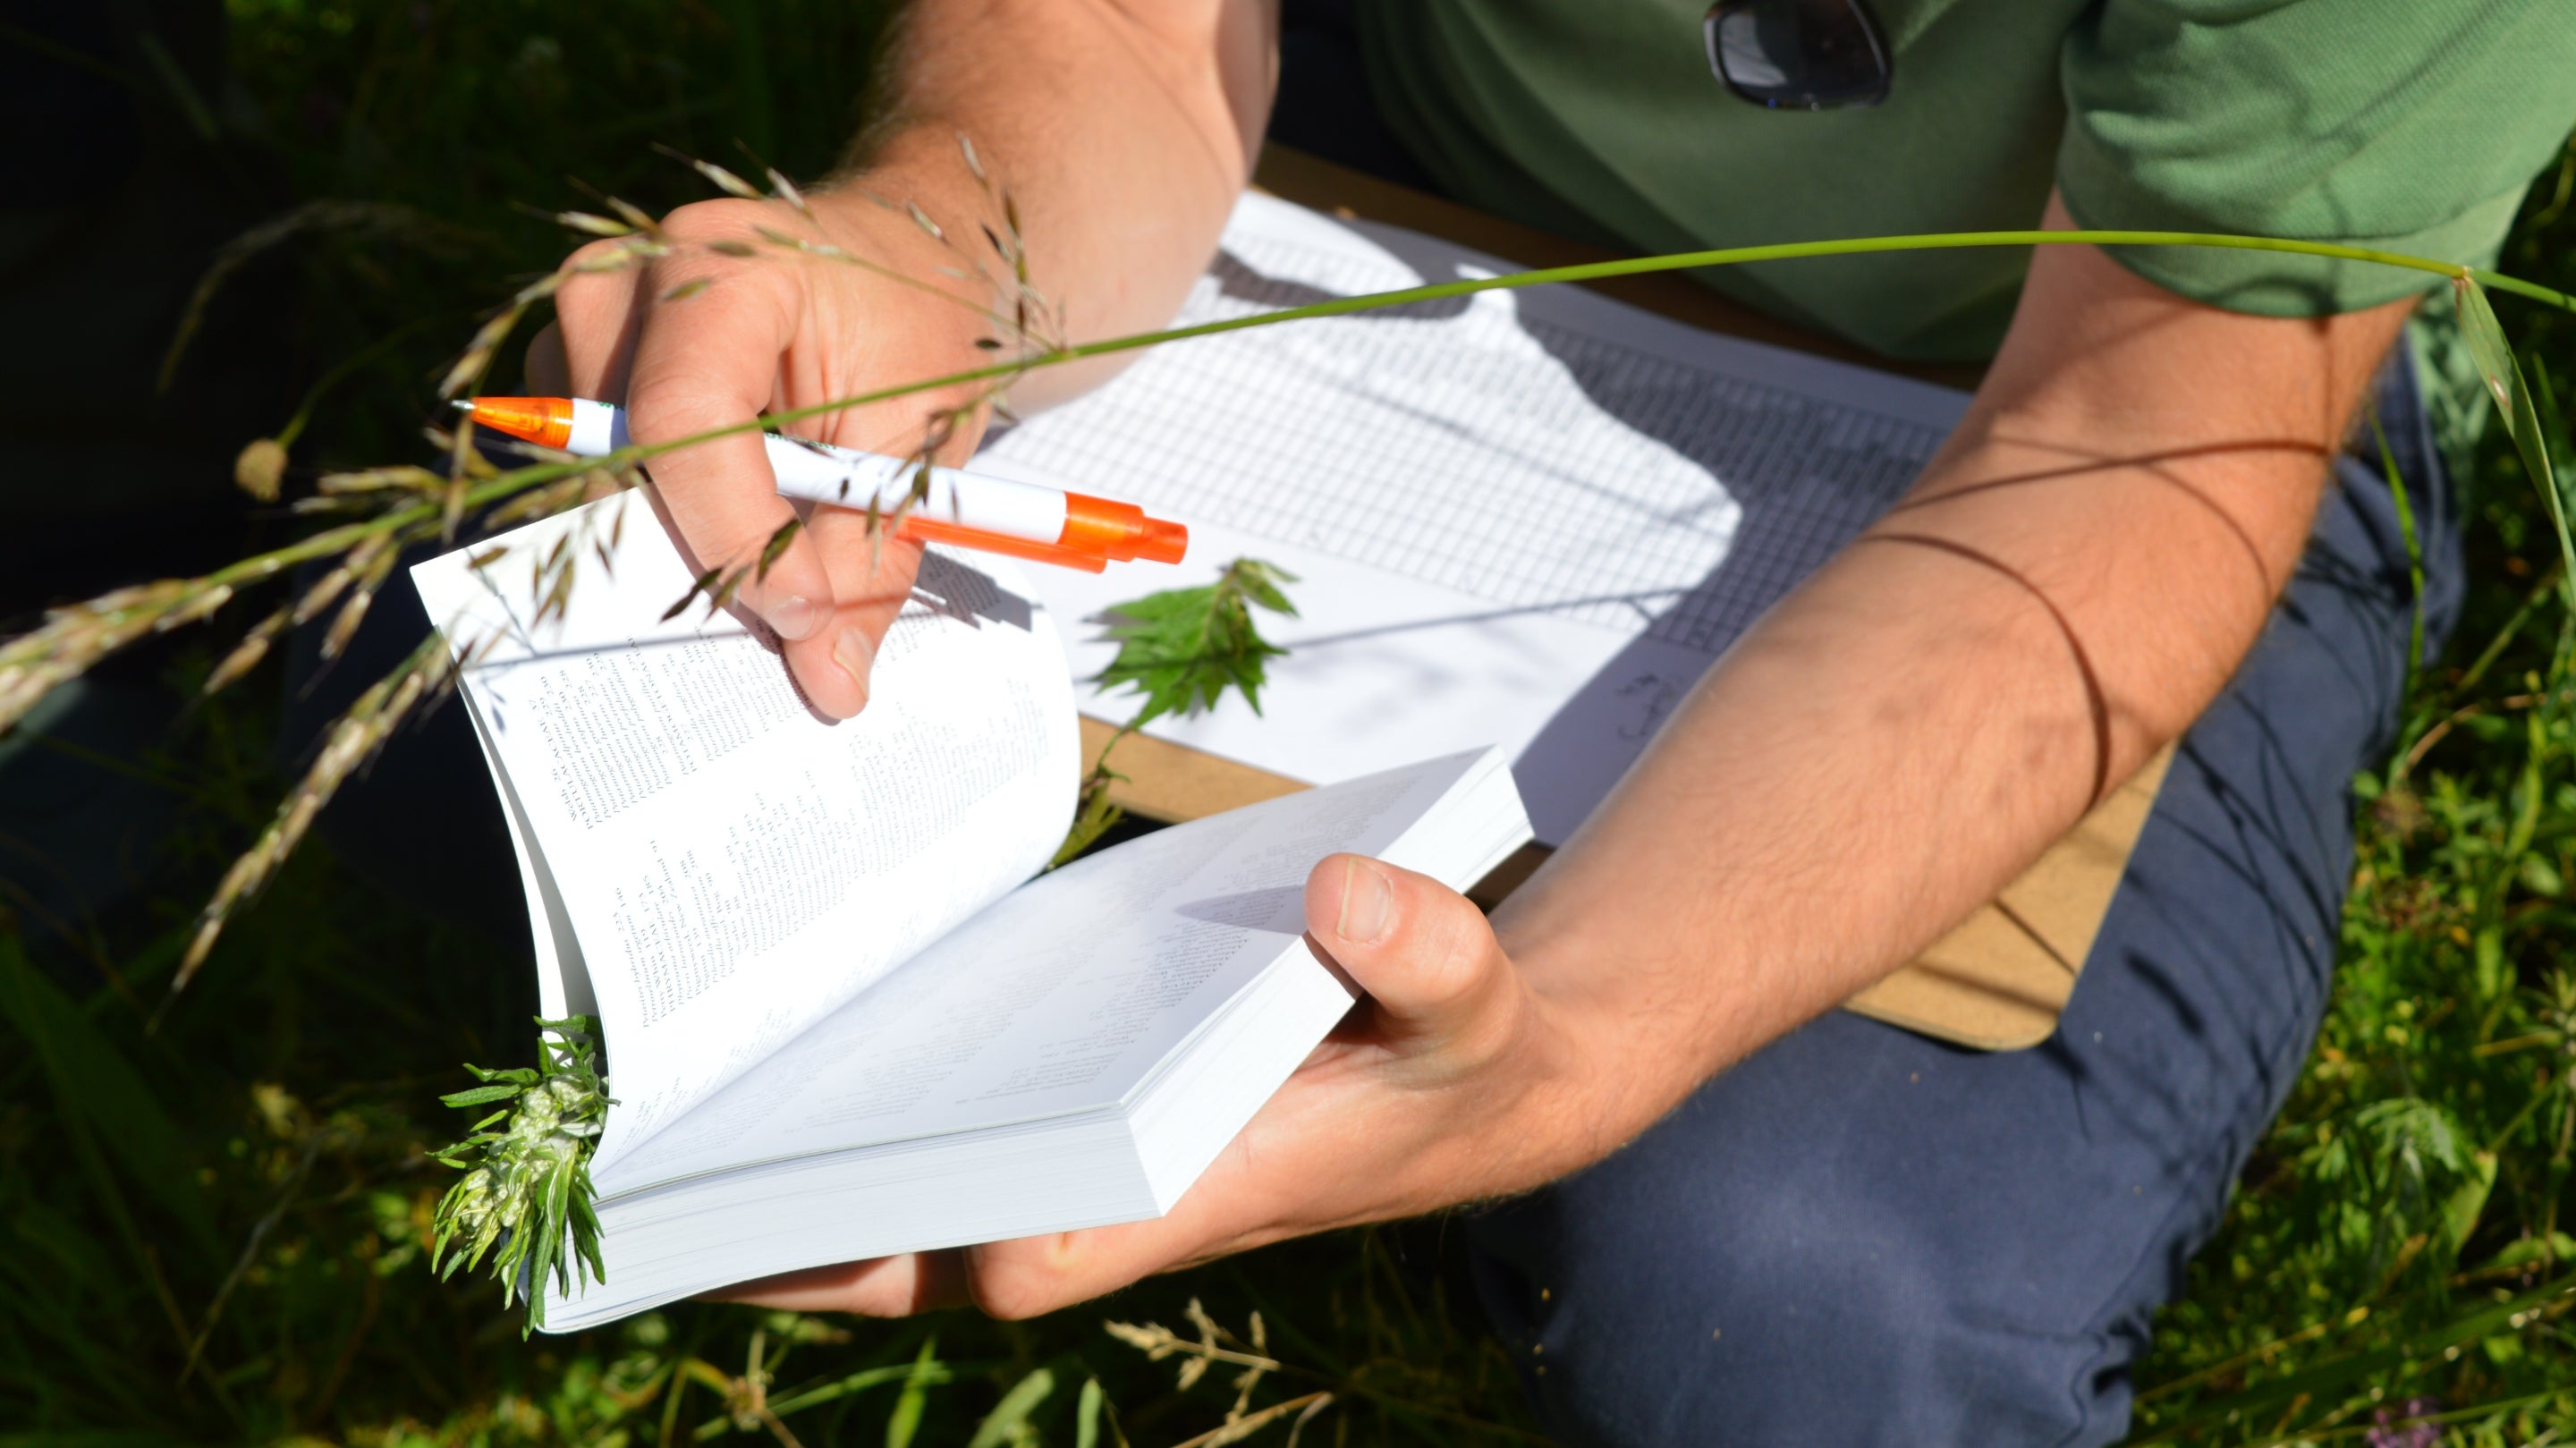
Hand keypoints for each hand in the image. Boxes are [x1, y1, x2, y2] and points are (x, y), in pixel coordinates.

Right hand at [527, 182, 1002, 718]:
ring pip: (598, 474)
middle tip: (787, 617)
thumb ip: (868, 564)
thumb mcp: (919, 445)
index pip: (687, 417)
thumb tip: (829, 684)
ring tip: (776, 549)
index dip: (735, 535)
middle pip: (625, 457)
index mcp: (724, 267)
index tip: (802, 614)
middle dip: (703, 555)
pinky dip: (660, 513)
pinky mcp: (575, 358)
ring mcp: (589, 315)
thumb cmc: (912, 336)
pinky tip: (729, 511)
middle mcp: (631, 276)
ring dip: (680, 535)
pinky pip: (590, 468)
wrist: (900, 265)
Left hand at [723, 852, 1586, 1317]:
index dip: (954, 1244)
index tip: (836, 1223)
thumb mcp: (1477, 1004)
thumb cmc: (1464, 1058)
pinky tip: (792, 1069)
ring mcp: (1093, 1171)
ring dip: (814, 1203)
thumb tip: (1349, 895)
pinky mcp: (1085, 1126)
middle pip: (941, 1256)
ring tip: (672, 1156)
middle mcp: (1123, 1200)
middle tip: (668, 1210)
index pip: (1054, 1249)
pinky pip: (958, 1151)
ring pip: (931, 1218)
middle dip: (812, 1249)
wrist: (1470, 1081)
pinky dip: (877, 1125)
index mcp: (1201, 1189)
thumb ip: (1436, 954)